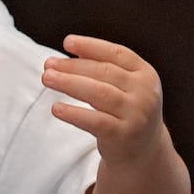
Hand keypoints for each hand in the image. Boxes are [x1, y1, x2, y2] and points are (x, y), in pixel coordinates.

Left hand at [42, 34, 168, 164]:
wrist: (142, 150)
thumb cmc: (124, 111)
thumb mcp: (123, 87)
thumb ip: (102, 70)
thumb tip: (64, 56)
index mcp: (145, 74)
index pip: (117, 53)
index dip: (91, 46)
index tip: (67, 42)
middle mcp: (145, 92)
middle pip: (105, 72)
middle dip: (73, 66)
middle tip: (48, 64)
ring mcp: (136, 114)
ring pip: (99, 93)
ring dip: (70, 83)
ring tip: (47, 78)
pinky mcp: (124, 134)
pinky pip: (95, 121)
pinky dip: (74, 113)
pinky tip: (56, 108)